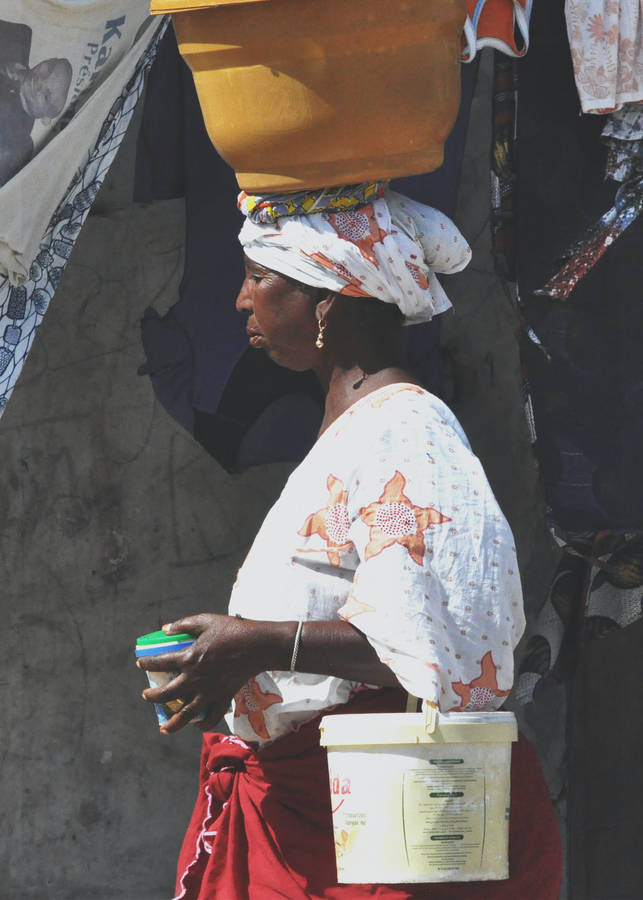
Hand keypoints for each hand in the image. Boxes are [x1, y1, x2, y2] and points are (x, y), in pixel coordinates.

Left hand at [137, 613, 283, 734]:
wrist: (257, 645)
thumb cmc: (231, 630)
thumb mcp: (205, 621)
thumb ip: (184, 624)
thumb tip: (165, 629)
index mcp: (189, 658)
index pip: (160, 663)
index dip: (147, 663)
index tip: (141, 663)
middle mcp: (195, 678)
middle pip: (167, 694)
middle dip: (153, 697)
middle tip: (146, 696)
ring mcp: (209, 691)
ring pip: (186, 714)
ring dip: (172, 723)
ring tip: (163, 728)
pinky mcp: (223, 698)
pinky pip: (212, 717)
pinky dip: (204, 725)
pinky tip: (197, 727)